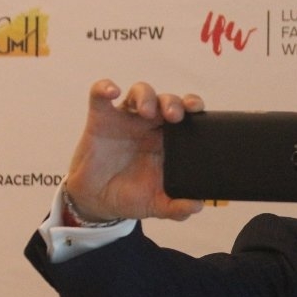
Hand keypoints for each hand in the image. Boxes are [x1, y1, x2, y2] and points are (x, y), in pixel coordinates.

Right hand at [63, 79, 205, 221]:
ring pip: (140, 93)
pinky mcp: (101, 119)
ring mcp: (126, 120)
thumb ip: (177, 208)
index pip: (187, 117)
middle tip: (174, 116)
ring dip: (146, 95)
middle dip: (173, 102)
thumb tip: (197, 206)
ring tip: (146, 111)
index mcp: (169, 142)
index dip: (194, 108)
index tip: (198, 110)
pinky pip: (100, 96)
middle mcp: (151, 126)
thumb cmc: (132, 196)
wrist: (98, 202)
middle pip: (166, 101)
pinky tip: (111, 91)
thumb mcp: (157, 205)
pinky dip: (104, 88)